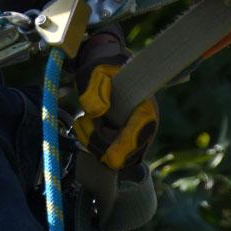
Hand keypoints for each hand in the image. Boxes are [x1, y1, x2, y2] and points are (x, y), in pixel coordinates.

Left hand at [71, 30, 157, 171]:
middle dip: (99, 141)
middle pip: (122, 156)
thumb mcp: (97, 72)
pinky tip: (86, 125)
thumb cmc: (106, 70)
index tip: (110, 158)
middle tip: (86, 119)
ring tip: (85, 118)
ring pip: (111, 160)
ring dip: (91, 141)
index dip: (123, 148)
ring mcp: (134, 141)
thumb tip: (96, 112)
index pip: (137, 137)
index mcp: (145, 111)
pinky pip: (104, 157)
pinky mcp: (122, 146)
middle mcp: (143, 130)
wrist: (109, 72)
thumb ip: (95, 89)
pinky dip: (90, 144)